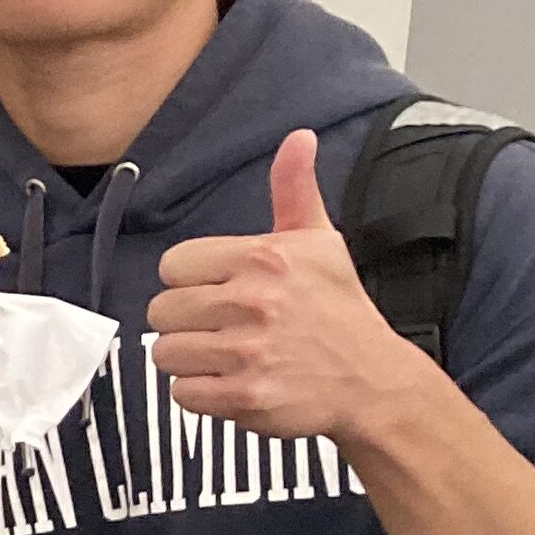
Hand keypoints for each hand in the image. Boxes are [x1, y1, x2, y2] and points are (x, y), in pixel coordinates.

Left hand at [149, 127, 421, 440]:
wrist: (373, 381)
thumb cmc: (339, 310)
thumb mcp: (319, 242)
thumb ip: (294, 189)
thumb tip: (298, 138)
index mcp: (264, 258)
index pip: (173, 266)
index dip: (192, 282)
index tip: (222, 291)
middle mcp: (254, 302)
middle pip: (161, 311)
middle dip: (187, 322)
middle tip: (227, 328)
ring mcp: (248, 352)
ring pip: (165, 352)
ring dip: (192, 359)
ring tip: (231, 355)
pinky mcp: (244, 396)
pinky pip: (181, 393)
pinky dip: (201, 394)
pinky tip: (235, 381)